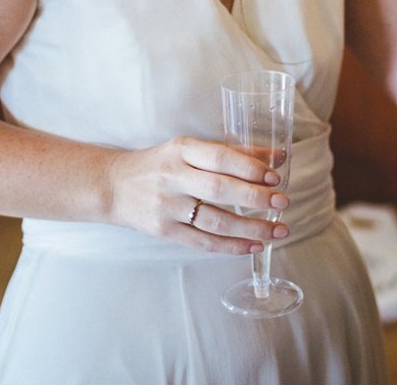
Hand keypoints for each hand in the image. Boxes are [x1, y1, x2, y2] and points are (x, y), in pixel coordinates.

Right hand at [106, 136, 290, 253]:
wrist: (114, 187)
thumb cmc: (159, 164)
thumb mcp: (189, 149)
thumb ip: (232, 152)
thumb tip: (278, 157)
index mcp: (180, 150)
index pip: (220, 157)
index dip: (250, 168)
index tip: (275, 176)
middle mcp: (172, 177)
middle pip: (219, 189)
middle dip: (255, 197)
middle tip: (282, 203)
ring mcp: (167, 207)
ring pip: (215, 220)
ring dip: (251, 228)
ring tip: (277, 231)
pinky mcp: (164, 232)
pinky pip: (203, 242)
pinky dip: (231, 246)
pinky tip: (253, 246)